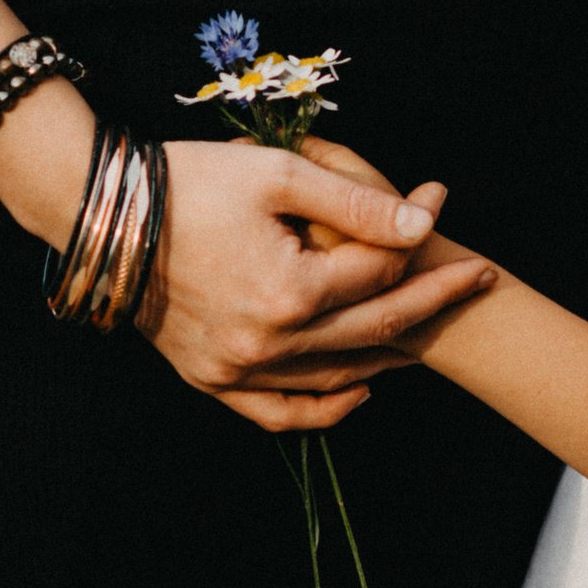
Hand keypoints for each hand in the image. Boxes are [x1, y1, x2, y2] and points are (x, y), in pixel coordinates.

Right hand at [136, 139, 493, 430]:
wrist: (105, 216)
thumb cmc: (192, 182)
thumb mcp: (277, 173)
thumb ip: (355, 201)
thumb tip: (422, 223)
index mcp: (289, 289)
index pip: (380, 269)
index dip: (419, 234)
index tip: (441, 199)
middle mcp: (268, 342)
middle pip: (377, 326)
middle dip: (437, 299)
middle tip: (482, 277)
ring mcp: (238, 370)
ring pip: (340, 377)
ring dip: (393, 353)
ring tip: (433, 326)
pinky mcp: (212, 381)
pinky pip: (281, 414)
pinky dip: (326, 409)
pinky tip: (362, 391)